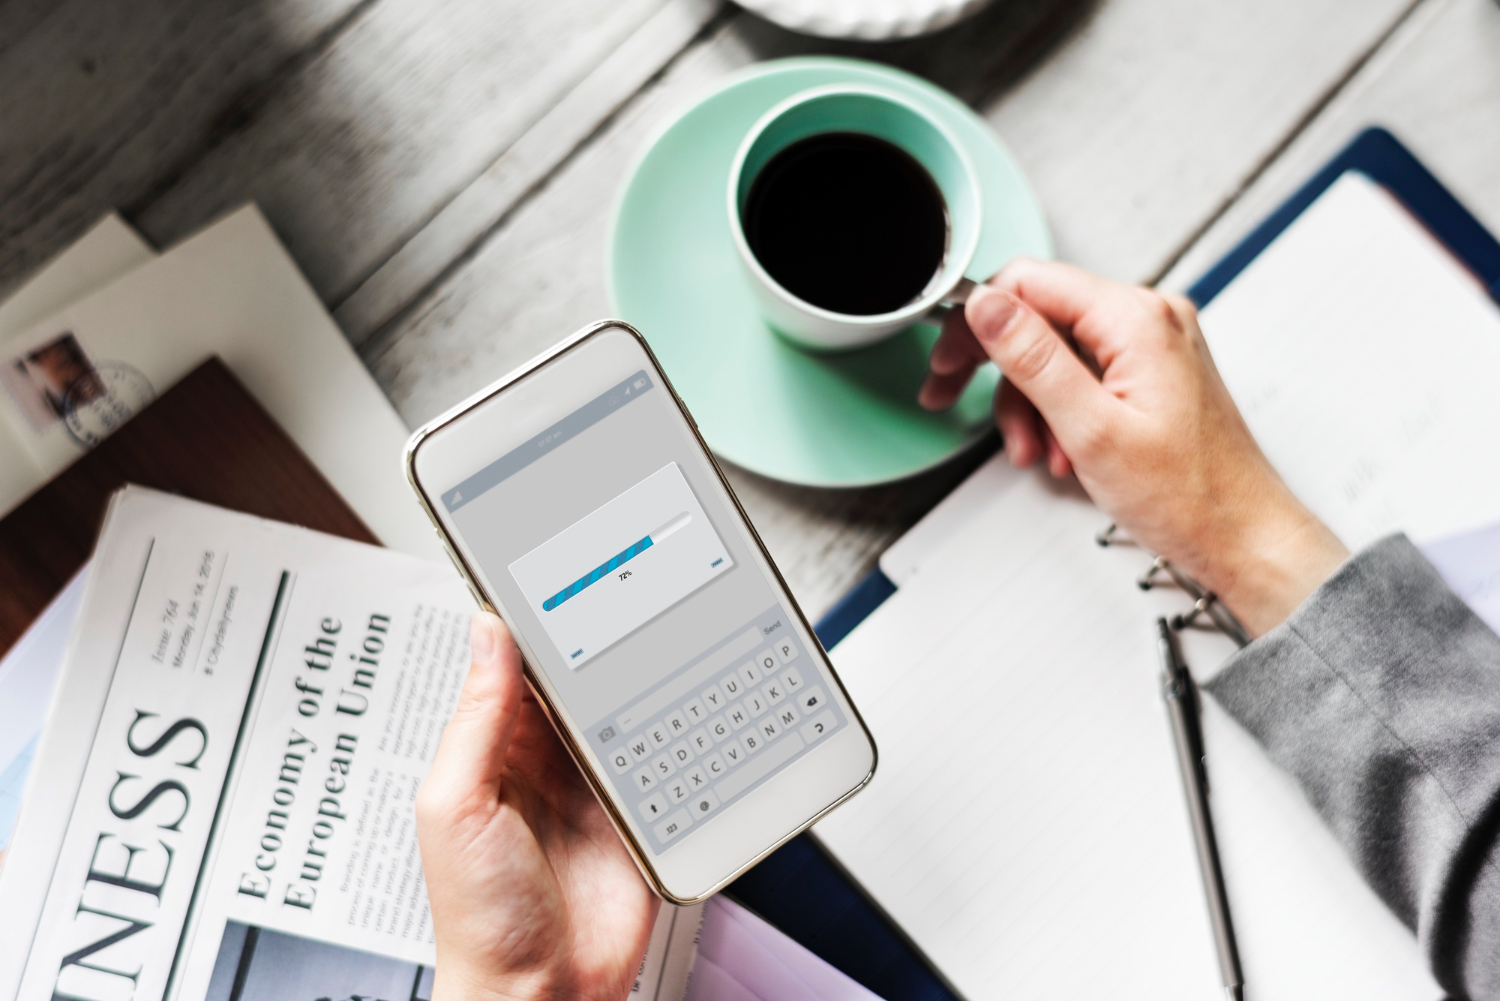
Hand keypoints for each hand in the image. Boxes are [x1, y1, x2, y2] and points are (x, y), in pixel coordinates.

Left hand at [417, 613, 658, 1000]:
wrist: (544, 995)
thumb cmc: (479, 920)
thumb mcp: (456, 806)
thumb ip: (476, 719)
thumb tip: (486, 634)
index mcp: (490, 750)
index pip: (511, 665)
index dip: (527, 621)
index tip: (548, 573)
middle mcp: (543, 760)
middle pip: (574, 679)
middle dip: (594, 641)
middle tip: (621, 592)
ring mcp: (594, 783)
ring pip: (621, 706)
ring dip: (637, 679)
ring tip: (657, 631)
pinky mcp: (640, 809)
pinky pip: (660, 753)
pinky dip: (673, 727)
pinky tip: (684, 698)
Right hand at [919, 259, 1347, 635]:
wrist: (1242, 536)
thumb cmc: (1189, 495)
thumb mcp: (1090, 428)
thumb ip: (1033, 359)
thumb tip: (987, 306)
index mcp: (1136, 318)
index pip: (1030, 282)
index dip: (977, 321)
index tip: (947, 360)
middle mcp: (1148, 318)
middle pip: (1040, 316)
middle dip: (995, 367)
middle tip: (951, 395)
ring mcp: (1152, 345)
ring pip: (1056, 352)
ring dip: (1029, 403)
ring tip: (1032, 452)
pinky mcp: (1151, 372)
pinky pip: (1083, 374)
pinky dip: (1059, 412)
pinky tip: (1061, 452)